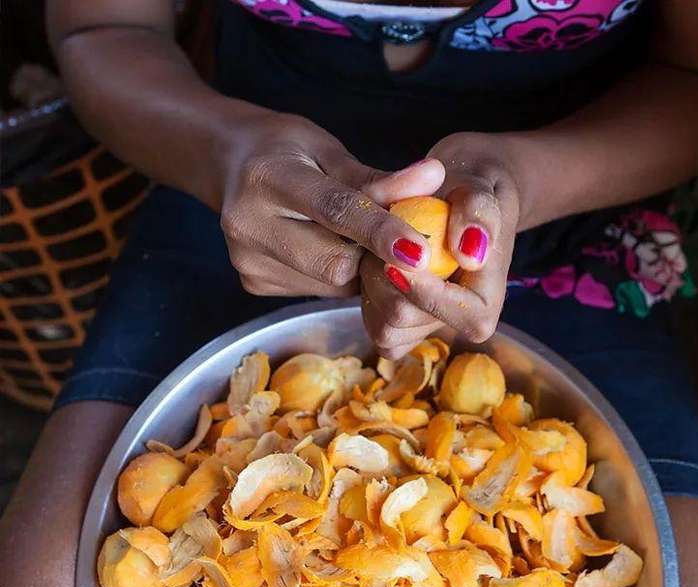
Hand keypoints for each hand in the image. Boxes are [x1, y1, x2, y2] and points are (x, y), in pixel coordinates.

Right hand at [219, 112, 445, 296]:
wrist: (226, 165)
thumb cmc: (284, 150)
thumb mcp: (327, 150)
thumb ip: (378, 177)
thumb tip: (434, 177)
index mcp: (268, 176)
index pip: (335, 210)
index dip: (381, 231)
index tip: (421, 250)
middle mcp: (249, 225)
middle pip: (335, 262)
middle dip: (374, 255)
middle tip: (396, 238)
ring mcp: (248, 261)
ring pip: (332, 283)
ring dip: (358, 266)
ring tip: (351, 236)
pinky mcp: (254, 284)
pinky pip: (319, 290)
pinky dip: (337, 275)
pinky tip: (328, 247)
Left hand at [359, 132, 519, 357]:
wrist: (450, 203)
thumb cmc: (467, 193)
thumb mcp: (478, 187)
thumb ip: (479, 212)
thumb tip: (471, 255)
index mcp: (487, 301)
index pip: (467, 317)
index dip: (430, 295)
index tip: (395, 261)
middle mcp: (459, 324)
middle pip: (407, 319)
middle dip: (384, 277)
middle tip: (385, 237)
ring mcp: (427, 331)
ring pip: (384, 328)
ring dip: (371, 283)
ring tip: (383, 248)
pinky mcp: (401, 333)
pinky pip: (373, 326)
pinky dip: (366, 296)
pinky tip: (377, 267)